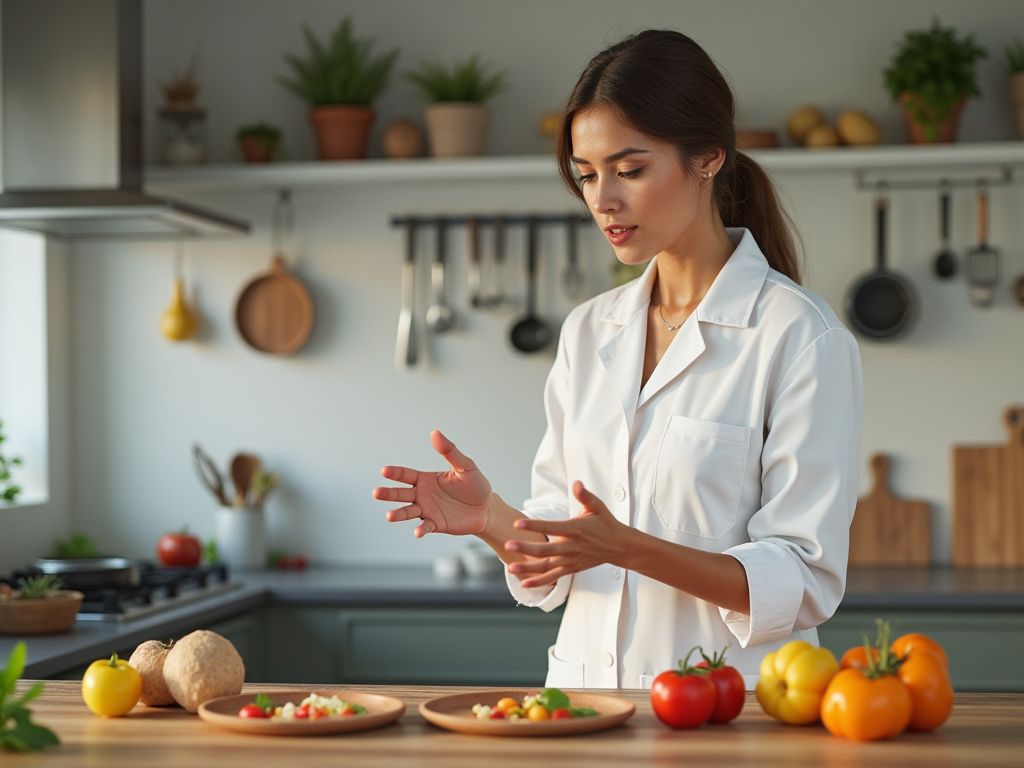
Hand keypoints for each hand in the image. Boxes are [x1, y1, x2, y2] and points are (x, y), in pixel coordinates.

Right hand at [372, 429, 491, 537]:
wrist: (486, 508)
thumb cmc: (475, 485)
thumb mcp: (465, 466)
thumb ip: (449, 451)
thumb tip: (435, 432)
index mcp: (426, 479)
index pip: (406, 475)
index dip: (395, 473)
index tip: (384, 471)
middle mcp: (423, 495)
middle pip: (401, 493)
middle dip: (389, 494)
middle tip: (376, 493)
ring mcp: (428, 510)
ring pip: (408, 511)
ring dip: (399, 514)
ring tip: (389, 516)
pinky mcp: (436, 524)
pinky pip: (426, 527)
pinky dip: (421, 529)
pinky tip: (418, 531)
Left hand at [504, 480, 627, 587]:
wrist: (619, 547)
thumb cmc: (606, 524)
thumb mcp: (597, 507)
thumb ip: (585, 495)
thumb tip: (576, 483)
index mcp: (574, 529)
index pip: (550, 527)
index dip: (534, 526)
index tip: (517, 524)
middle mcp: (571, 547)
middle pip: (545, 550)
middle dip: (525, 549)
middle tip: (508, 545)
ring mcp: (570, 560)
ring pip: (546, 566)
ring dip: (528, 568)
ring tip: (510, 568)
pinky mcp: (571, 569)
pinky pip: (553, 577)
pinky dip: (539, 581)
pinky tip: (524, 584)